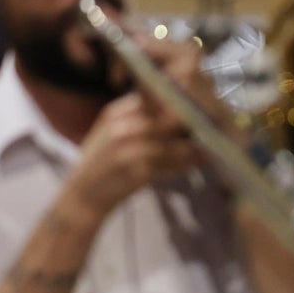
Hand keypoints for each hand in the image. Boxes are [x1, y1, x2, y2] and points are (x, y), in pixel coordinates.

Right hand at [61, 36, 223, 224]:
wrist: (83, 195)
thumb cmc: (102, 162)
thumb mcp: (114, 130)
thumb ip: (140, 116)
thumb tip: (180, 106)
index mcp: (118, 111)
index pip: (157, 97)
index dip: (181, 103)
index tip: (198, 109)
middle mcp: (124, 126)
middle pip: (170, 118)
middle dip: (192, 124)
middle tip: (210, 128)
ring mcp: (131, 148)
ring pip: (176, 142)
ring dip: (193, 147)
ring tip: (207, 148)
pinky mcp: (138, 169)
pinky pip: (173, 163)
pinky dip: (187, 163)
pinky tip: (196, 162)